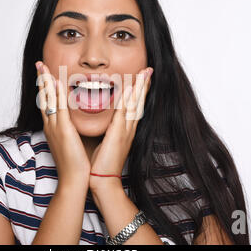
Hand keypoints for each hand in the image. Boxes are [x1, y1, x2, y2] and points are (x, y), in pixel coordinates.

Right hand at [36, 61, 90, 187]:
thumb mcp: (71, 143)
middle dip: (41, 80)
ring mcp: (55, 127)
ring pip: (49, 100)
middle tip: (39, 65)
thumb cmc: (75, 163)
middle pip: (44, 98)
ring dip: (46, 82)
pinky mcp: (63, 130)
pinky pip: (59, 107)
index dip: (45, 89)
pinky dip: (56, 94)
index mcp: (53, 129)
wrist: (75, 179)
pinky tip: (55, 82)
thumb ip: (71, 130)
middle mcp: (51, 125)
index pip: (48, 104)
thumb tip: (75, 122)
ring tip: (43, 67)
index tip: (45, 75)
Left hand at [89, 67, 153, 190]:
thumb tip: (106, 122)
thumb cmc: (102, 163)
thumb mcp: (107, 142)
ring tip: (145, 73)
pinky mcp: (118, 134)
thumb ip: (108, 130)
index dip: (138, 91)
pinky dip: (127, 101)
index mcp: (125, 130)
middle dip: (143, 85)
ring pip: (134, 105)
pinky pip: (123, 113)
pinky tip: (130, 89)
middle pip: (138, 102)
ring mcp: (125, 131)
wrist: (103, 180)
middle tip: (148, 70)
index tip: (142, 78)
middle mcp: (128, 129)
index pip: (133, 106)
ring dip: (139, 88)